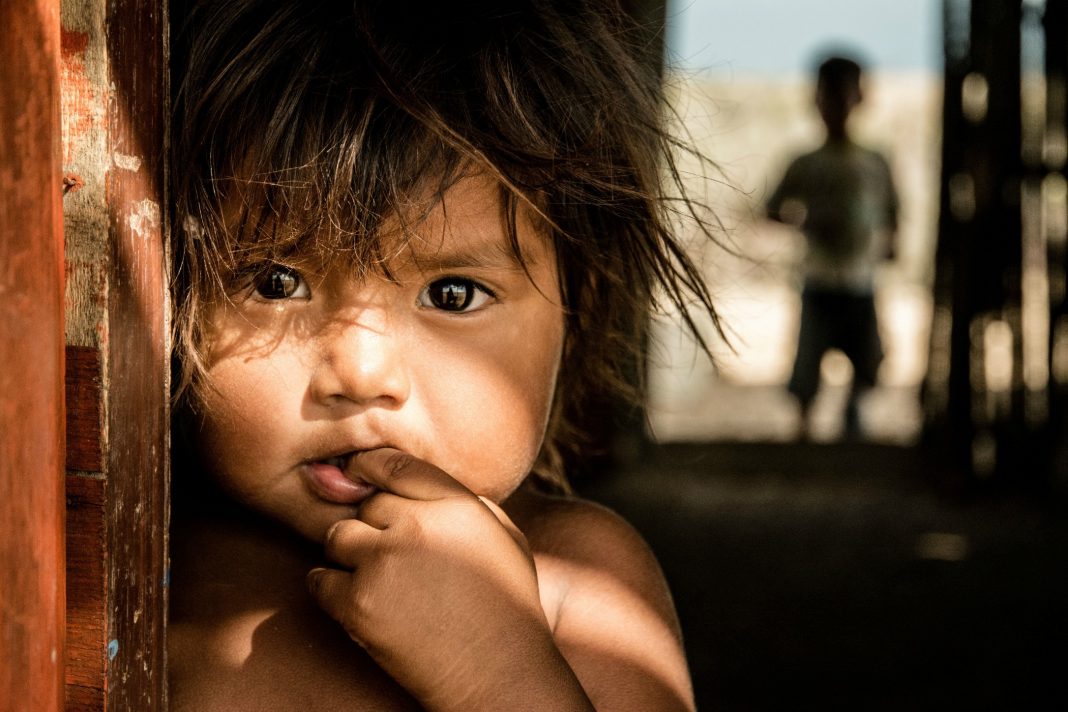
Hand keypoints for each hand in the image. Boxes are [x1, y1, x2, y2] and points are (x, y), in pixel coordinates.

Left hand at [306, 448, 590, 709]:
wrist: (499, 673)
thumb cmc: (507, 607)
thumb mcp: (504, 537)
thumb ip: (466, 502)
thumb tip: (424, 487)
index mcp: (457, 505)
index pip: (395, 464)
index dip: (370, 468)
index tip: (361, 478)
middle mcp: (419, 525)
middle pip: (366, 504)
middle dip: (372, 526)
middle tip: (390, 556)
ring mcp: (385, 562)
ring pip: (337, 536)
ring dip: (349, 554)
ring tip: (377, 581)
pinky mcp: (359, 603)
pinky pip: (320, 580)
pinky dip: (332, 590)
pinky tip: (358, 602)